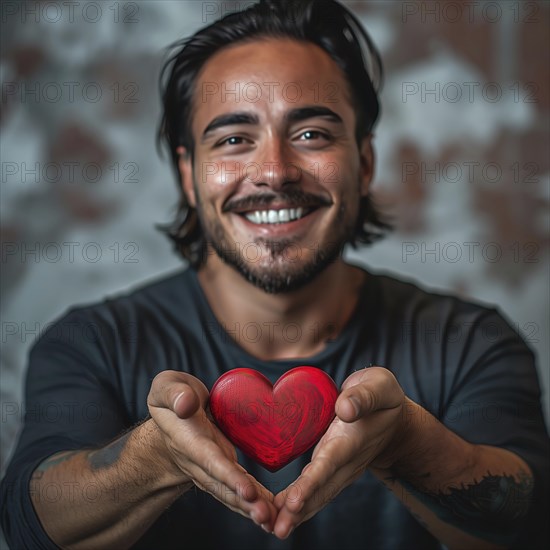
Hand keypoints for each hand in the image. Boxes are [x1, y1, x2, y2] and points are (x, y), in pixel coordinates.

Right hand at [147, 370, 276, 530]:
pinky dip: (257, 499)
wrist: (172, 417)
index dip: (228, 476)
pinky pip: (241, 487)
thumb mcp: (166, 387)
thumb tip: (185, 404)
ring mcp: (213, 468)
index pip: (210, 462)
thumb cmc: (171, 398)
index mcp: (189, 440)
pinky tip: (274, 510)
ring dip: (253, 506)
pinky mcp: (224, 468)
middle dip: (244, 502)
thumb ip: (174, 393)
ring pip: (233, 492)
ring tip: (275, 519)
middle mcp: (201, 461)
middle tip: (266, 515)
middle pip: (224, 486)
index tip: (246, 490)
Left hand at [272, 367, 406, 538]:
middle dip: (299, 510)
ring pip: (317, 495)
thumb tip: (344, 408)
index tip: (293, 501)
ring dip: (295, 513)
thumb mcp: (380, 387)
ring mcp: (340, 469)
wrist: (393, 417)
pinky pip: (313, 490)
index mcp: (353, 439)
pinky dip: (295, 504)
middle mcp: (346, 460)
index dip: (311, 482)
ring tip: (272, 527)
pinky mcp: (332, 469)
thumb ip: (364, 396)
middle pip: (321, 489)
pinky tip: (276, 514)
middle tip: (277, 529)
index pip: (329, 464)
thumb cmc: (382, 396)